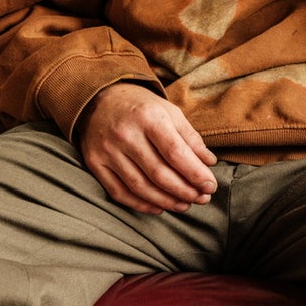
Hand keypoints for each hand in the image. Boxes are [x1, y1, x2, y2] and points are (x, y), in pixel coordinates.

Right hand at [76, 82, 217, 215]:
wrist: (99, 98)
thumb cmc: (142, 107)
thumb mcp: (170, 112)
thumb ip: (190, 138)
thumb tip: (209, 163)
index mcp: (148, 117)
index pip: (175, 153)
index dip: (195, 173)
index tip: (210, 186)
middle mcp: (125, 134)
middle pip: (159, 174)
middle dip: (185, 191)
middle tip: (201, 199)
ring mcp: (107, 151)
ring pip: (140, 187)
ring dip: (166, 201)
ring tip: (184, 205)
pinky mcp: (95, 163)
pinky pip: (119, 192)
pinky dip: (141, 204)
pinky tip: (159, 207)